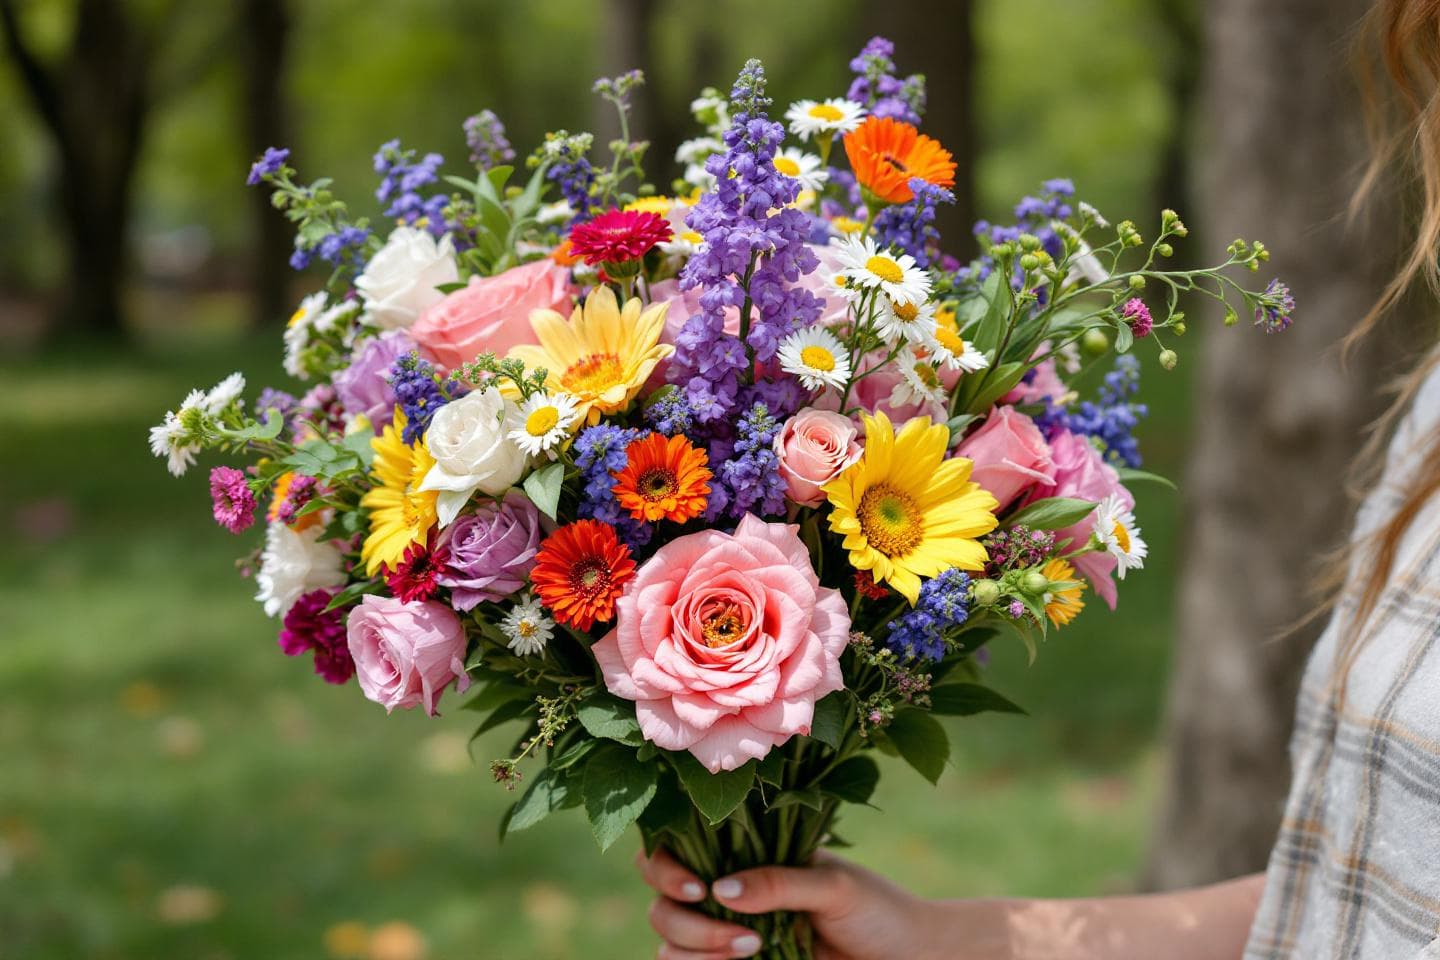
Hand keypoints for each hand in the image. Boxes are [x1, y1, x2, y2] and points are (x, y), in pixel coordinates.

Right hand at [635, 846, 978, 959]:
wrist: (907, 957)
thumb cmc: (876, 910)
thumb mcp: (834, 886)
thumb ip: (780, 882)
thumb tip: (720, 891)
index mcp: (744, 849)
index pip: (673, 845)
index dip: (665, 865)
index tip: (699, 888)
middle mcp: (726, 887)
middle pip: (662, 899)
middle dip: (686, 920)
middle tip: (741, 935)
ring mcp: (727, 929)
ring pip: (669, 938)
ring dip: (696, 948)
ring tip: (753, 951)